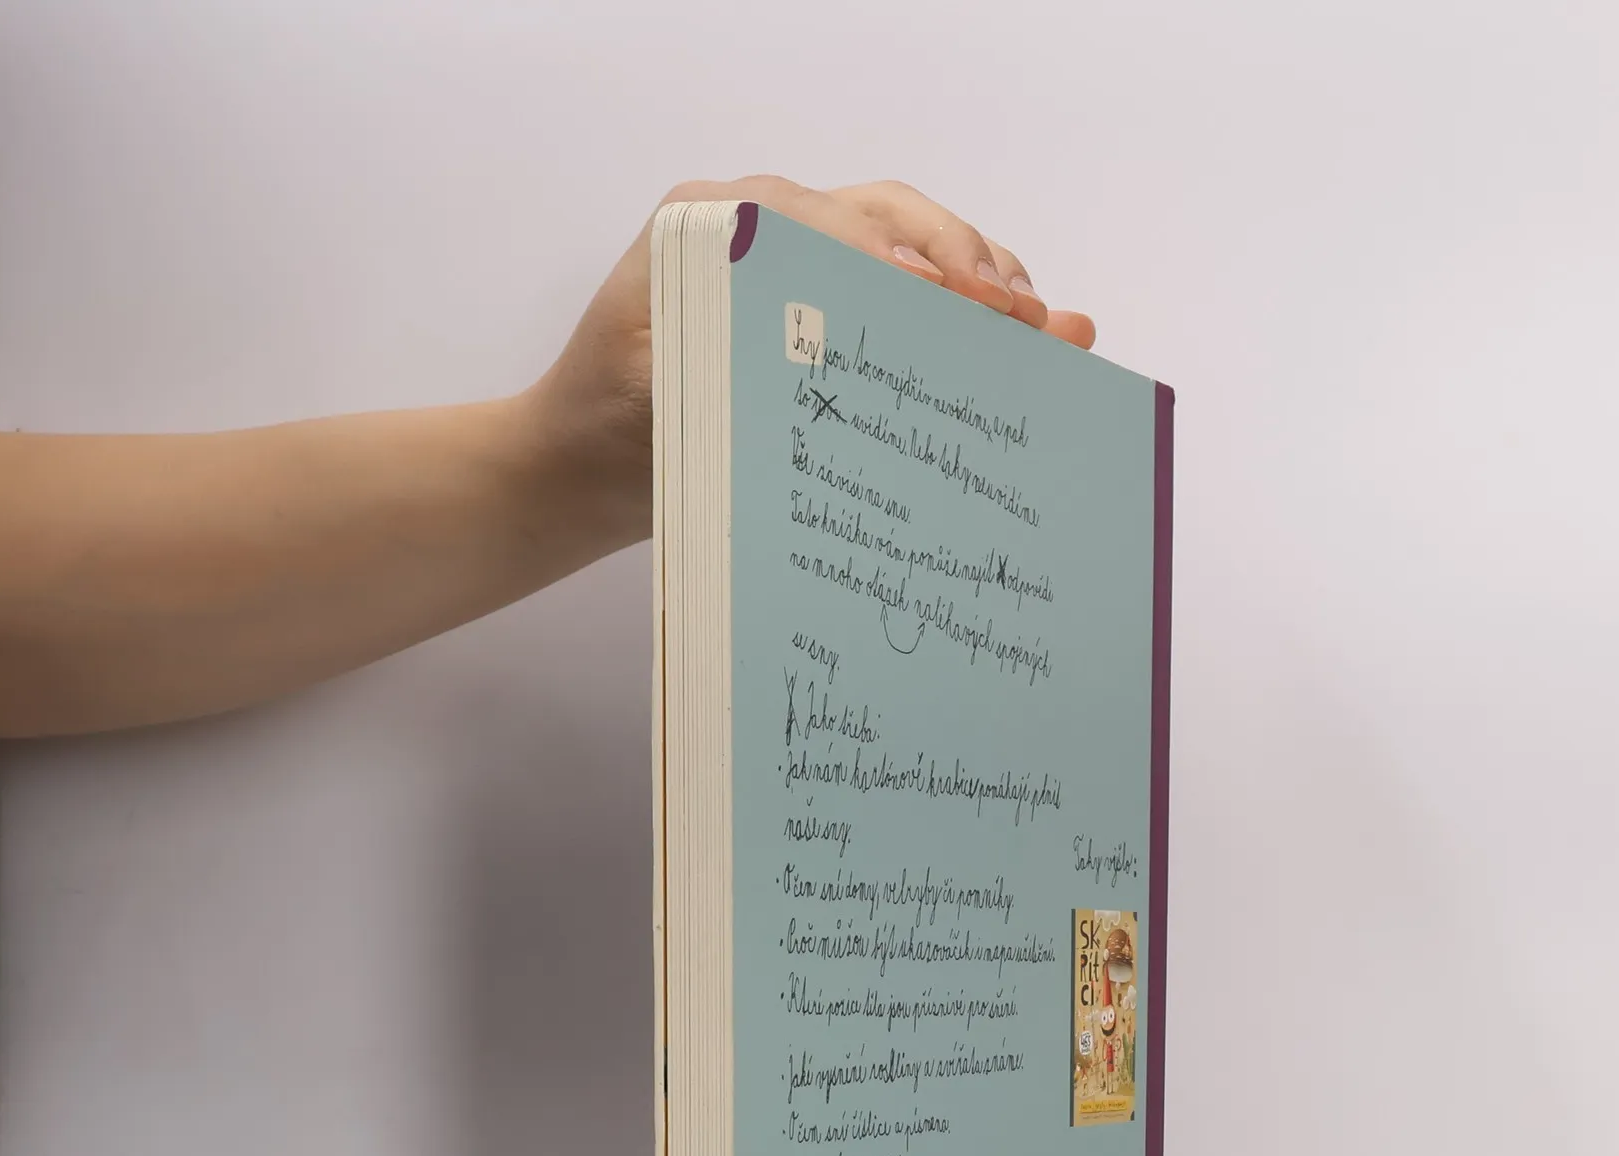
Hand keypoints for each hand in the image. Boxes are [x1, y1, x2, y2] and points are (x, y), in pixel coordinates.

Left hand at [523, 175, 1098, 544]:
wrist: (573, 471)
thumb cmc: (607, 440)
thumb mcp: (658, 403)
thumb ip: (739, 363)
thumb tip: (838, 341)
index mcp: (715, 227)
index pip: (839, 227)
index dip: (917, 266)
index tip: (973, 307)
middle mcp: (758, 222)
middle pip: (891, 222)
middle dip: (972, 269)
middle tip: (1034, 324)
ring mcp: (790, 258)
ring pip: (909, 243)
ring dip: (982, 280)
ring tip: (1045, 328)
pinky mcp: (810, 303)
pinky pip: (898, 285)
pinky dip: (959, 307)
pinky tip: (1010, 339)